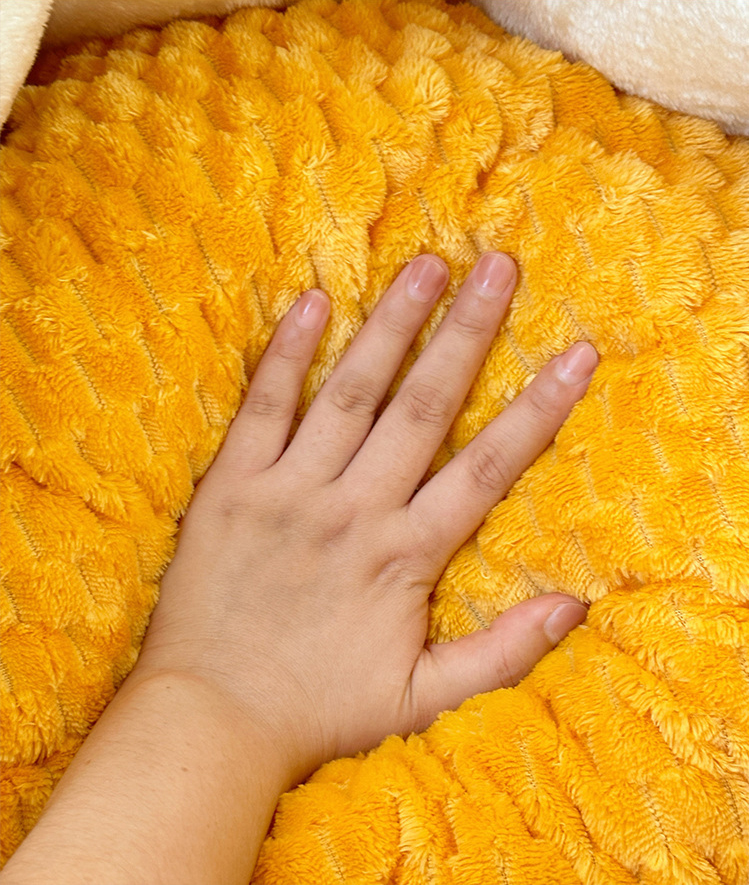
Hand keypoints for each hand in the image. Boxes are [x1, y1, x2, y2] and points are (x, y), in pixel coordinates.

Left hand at [135, 252, 596, 784]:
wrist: (213, 718)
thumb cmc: (319, 710)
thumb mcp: (423, 701)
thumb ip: (501, 655)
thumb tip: (574, 607)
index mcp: (404, 556)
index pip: (486, 467)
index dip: (537, 409)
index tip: (574, 355)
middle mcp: (353, 510)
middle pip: (423, 407)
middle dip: (466, 333)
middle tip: (497, 267)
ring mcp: (289, 491)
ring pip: (350, 393)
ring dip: (390, 326)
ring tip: (425, 267)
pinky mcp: (232, 487)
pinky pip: (263, 408)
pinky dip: (286, 354)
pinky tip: (311, 303)